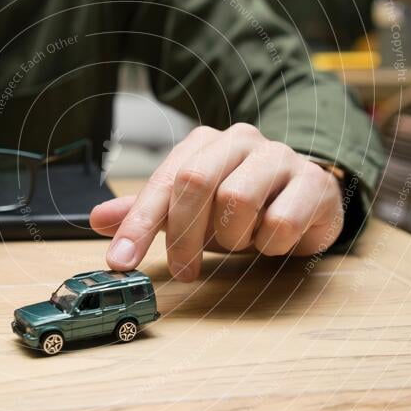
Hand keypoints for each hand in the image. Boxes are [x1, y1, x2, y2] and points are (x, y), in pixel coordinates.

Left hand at [90, 124, 343, 280]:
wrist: (306, 198)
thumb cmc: (240, 205)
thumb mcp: (188, 210)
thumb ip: (145, 212)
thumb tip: (97, 220)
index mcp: (203, 143)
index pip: (163, 181)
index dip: (138, 224)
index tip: (120, 261)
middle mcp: (239, 140)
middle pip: (196, 183)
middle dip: (183, 236)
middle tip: (183, 270)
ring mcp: (280, 157)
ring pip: (239, 201)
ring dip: (233, 238)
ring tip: (240, 242)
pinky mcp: (313, 183)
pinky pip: (281, 222)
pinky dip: (269, 244)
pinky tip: (271, 241)